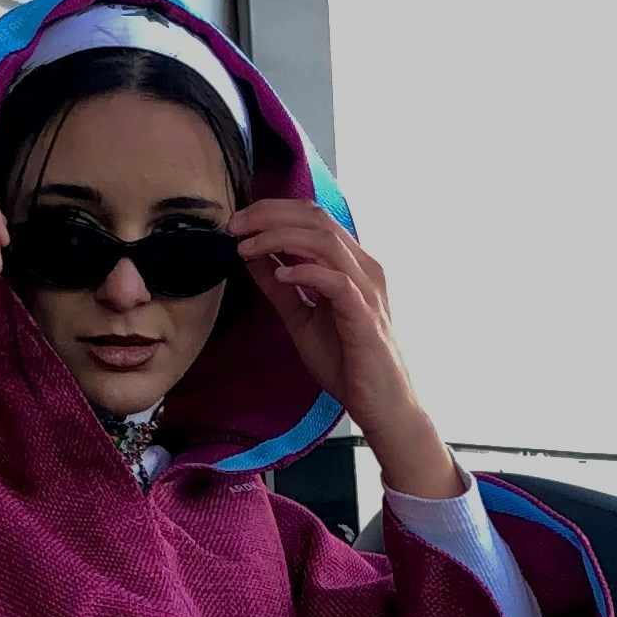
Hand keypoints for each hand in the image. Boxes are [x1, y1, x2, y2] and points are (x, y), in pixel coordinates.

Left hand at [231, 201, 458, 498]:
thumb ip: (280, 288)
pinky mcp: (366, 316)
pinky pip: (337, 281)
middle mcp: (363, 268)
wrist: (381, 405)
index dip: (272, 211)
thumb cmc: (348, 363)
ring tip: (248, 248)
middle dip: (269, 216)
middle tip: (234, 228)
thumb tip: (252, 256)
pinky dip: (305, 272)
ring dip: (280, 238)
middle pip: (317, 218)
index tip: (237, 223)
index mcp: (351, 264)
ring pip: (325, 241)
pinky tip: (280, 276)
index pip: (312, 217)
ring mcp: (367, 290)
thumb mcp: (302, 318)